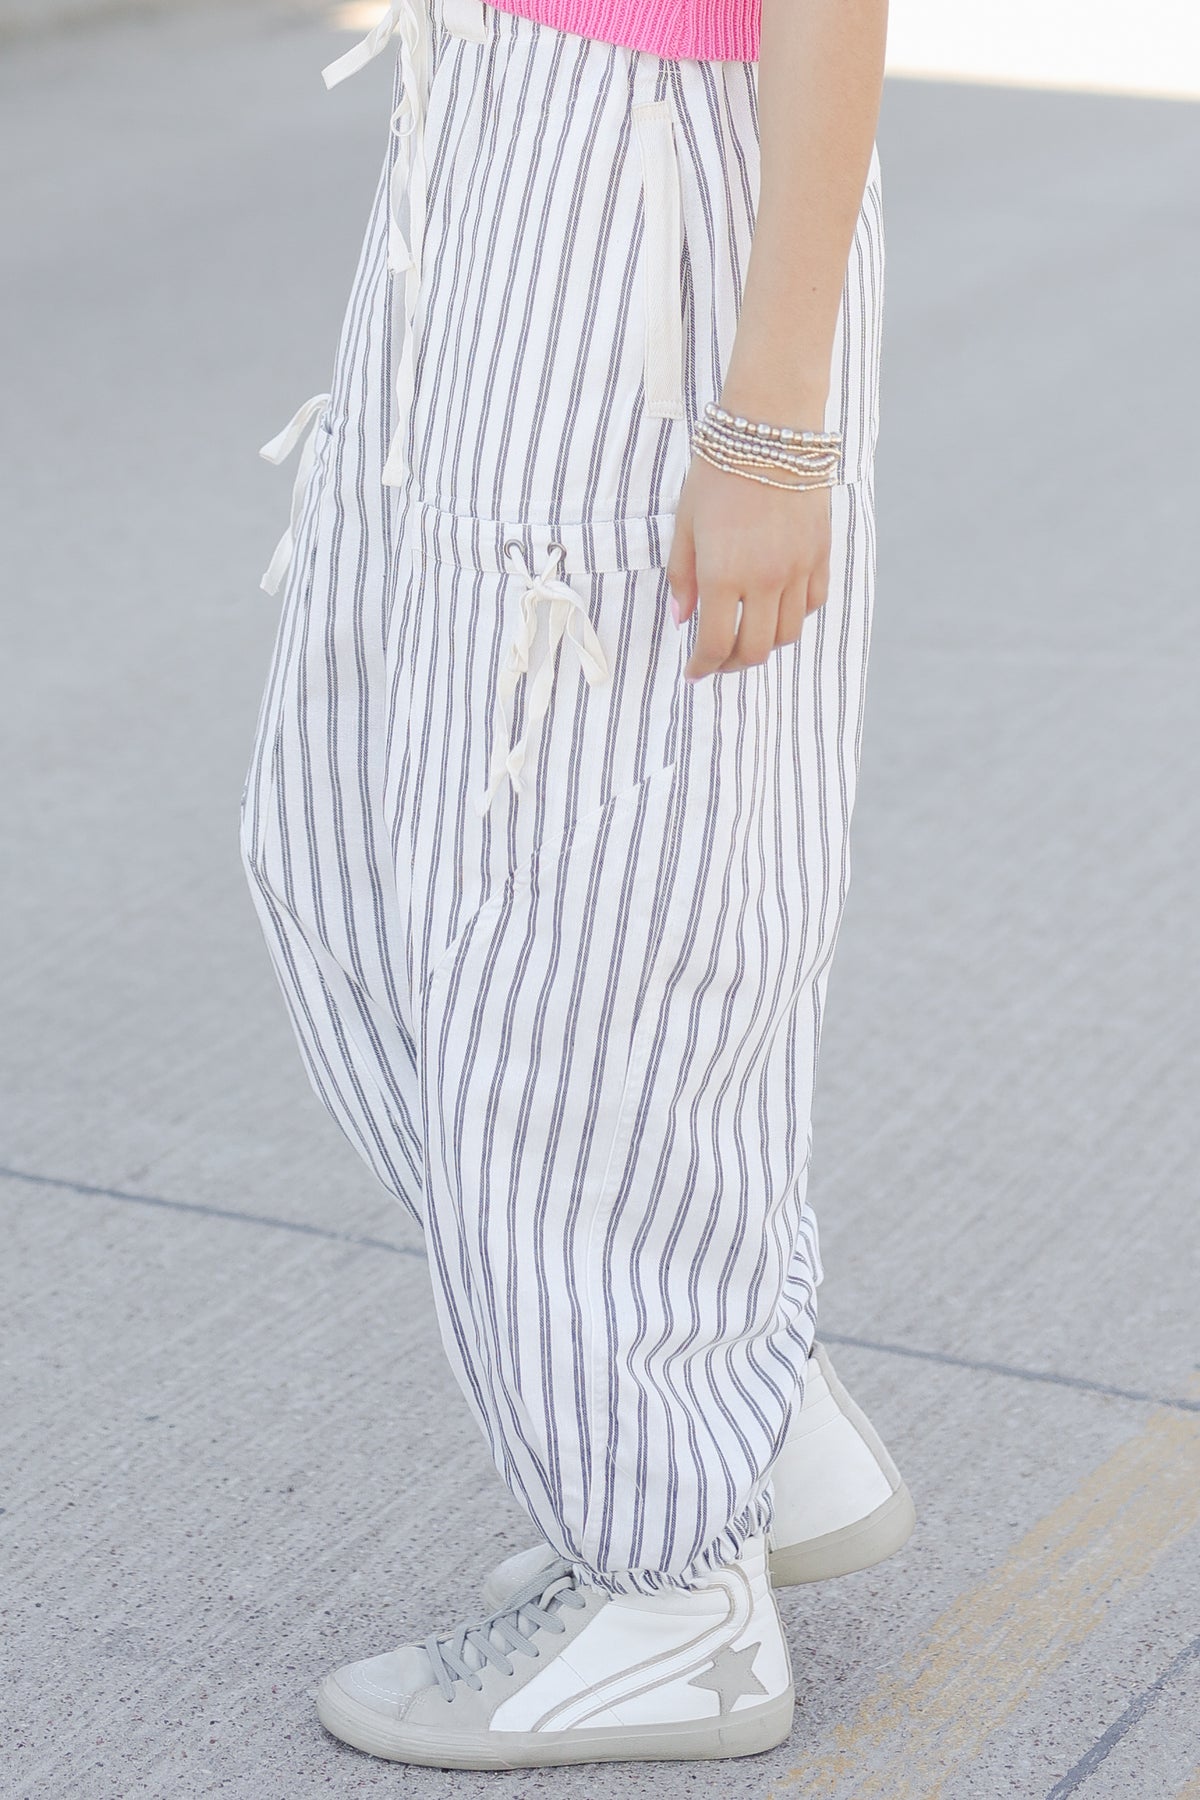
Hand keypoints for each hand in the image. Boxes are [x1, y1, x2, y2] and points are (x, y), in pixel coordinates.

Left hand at [665, 452, 831, 682]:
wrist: (772, 428)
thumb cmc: (718, 470)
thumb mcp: (685, 522)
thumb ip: (683, 576)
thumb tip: (683, 621)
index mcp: (723, 574)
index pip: (715, 643)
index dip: (702, 667)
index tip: (693, 672)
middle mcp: (765, 579)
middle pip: (755, 651)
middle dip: (731, 664)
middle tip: (717, 660)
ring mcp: (798, 569)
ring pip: (787, 635)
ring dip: (764, 645)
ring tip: (745, 636)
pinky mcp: (821, 554)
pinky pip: (812, 604)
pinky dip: (793, 617)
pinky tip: (775, 609)